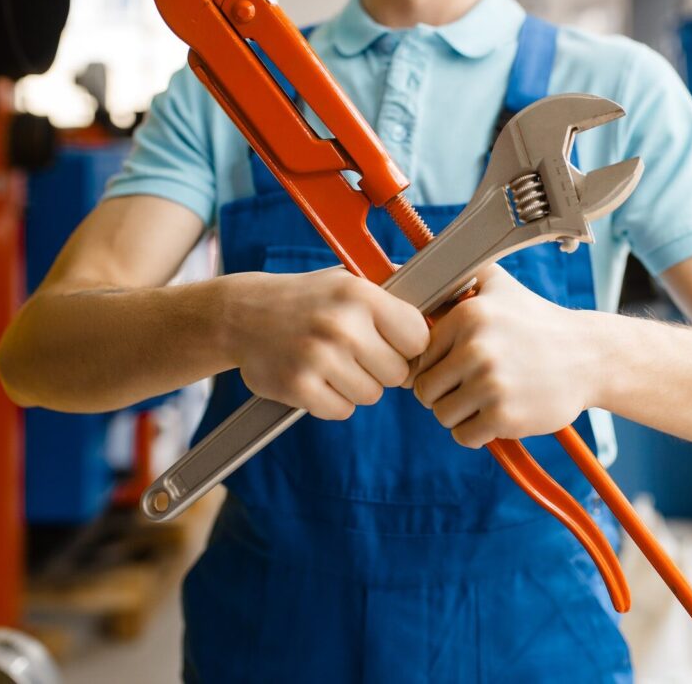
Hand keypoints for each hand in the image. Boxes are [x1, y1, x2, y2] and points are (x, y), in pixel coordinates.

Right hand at [220, 267, 428, 420]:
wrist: (241, 314)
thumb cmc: (307, 299)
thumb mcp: (348, 282)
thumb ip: (392, 296)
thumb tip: (450, 299)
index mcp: (361, 295)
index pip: (419, 338)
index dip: (410, 346)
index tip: (394, 344)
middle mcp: (342, 325)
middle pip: (399, 373)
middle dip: (383, 368)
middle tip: (357, 354)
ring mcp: (319, 357)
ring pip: (372, 394)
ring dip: (358, 385)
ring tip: (332, 362)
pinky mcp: (299, 387)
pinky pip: (342, 410)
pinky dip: (333, 401)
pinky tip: (316, 377)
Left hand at [406, 265, 599, 447]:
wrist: (588, 356)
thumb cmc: (537, 322)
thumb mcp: (499, 285)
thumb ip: (457, 274)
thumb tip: (406, 268)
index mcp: (468, 316)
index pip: (418, 356)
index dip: (434, 365)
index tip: (456, 365)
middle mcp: (476, 348)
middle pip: (425, 390)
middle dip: (443, 392)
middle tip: (471, 385)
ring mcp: (490, 384)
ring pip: (442, 415)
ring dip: (459, 414)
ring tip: (485, 398)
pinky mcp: (505, 416)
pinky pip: (464, 437)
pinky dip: (476, 433)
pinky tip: (497, 413)